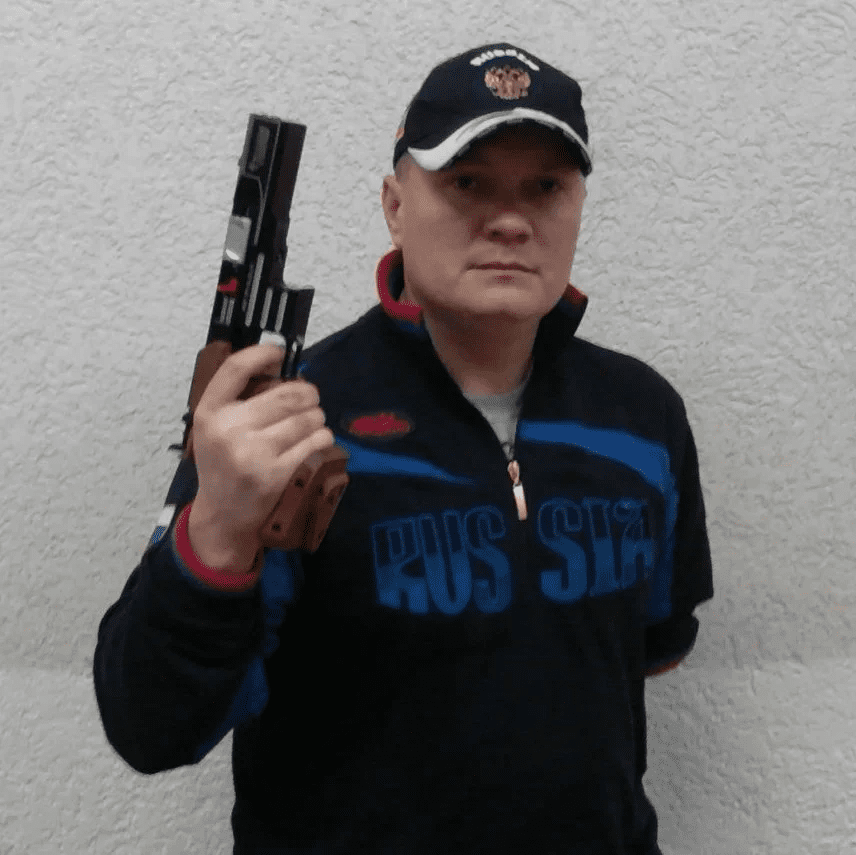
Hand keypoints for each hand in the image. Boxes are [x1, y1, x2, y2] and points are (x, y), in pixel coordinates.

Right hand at [187, 344, 333, 570]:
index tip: (278, 353)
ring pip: (306, 417)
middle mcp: (229, 429)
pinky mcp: (276, 473)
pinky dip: (322, 437)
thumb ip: (238, 398)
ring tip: (312, 422)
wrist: (223, 515)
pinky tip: (316, 439)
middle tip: (310, 398)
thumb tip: (278, 363)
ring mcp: (253, 453)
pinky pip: (315, 442)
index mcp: (210, 412)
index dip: (261, 353)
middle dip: (307, 393)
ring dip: (317, 416)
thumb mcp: (215, 427)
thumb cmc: (223, 463)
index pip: (235, 369)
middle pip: (287, 394)